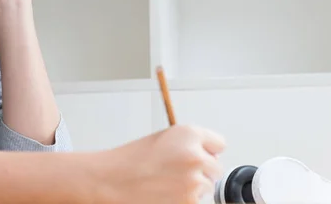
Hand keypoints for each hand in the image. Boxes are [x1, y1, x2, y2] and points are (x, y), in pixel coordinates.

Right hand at [94, 124, 224, 203]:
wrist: (111, 180)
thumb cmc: (130, 160)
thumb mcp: (162, 139)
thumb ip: (188, 143)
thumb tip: (206, 156)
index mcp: (189, 134)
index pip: (219, 144)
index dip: (205, 151)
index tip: (198, 155)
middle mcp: (196, 156)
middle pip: (215, 168)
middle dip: (201, 172)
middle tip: (175, 173)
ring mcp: (195, 181)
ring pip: (207, 188)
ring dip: (192, 188)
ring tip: (166, 183)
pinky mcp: (190, 202)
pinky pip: (196, 202)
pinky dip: (183, 200)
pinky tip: (164, 194)